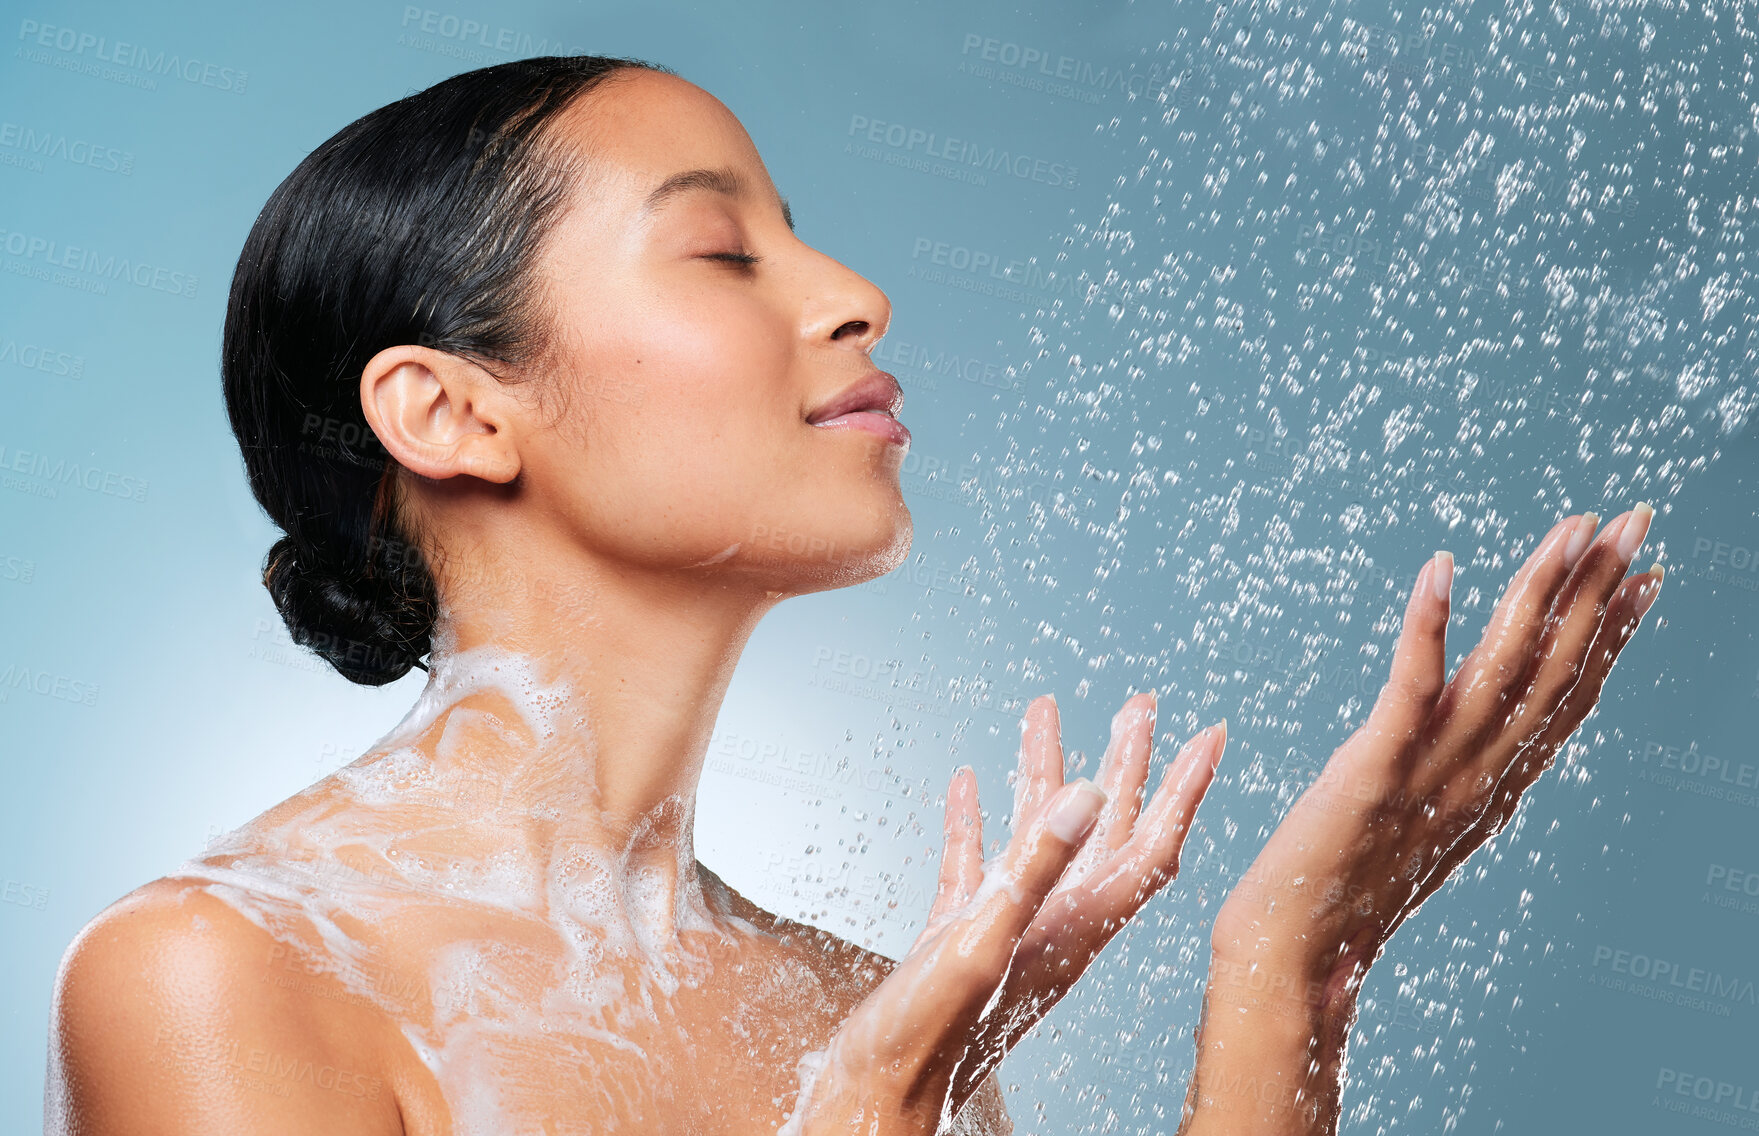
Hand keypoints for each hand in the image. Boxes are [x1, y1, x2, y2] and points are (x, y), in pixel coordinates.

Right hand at [785, 694, 1226, 1134]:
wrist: (872, 1100)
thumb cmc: (924, 1041)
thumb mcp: (979, 944)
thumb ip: (1031, 871)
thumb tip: (1086, 795)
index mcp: (1072, 927)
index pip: (1149, 847)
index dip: (1183, 789)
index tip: (1209, 732)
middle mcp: (1051, 925)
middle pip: (1104, 830)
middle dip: (1124, 762)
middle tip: (1139, 702)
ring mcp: (1006, 930)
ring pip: (1038, 836)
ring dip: (1046, 773)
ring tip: (1043, 712)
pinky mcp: (959, 938)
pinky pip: (977, 864)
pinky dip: (974, 820)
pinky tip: (963, 782)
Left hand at [1193, 505, 1661, 1130]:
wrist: (1293, 958)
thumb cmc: (1344, 892)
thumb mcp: (1422, 822)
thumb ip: (1457, 772)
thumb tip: (1486, 729)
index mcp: (1490, 788)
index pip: (1565, 698)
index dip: (1610, 634)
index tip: (1648, 573)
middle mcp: (1476, 778)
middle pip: (1551, 671)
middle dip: (1597, 592)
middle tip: (1635, 518)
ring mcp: (1428, 773)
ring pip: (1501, 669)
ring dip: (1536, 593)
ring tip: (1571, 529)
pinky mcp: (1369, 769)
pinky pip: (1408, 690)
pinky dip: (1427, 629)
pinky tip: (1441, 569)